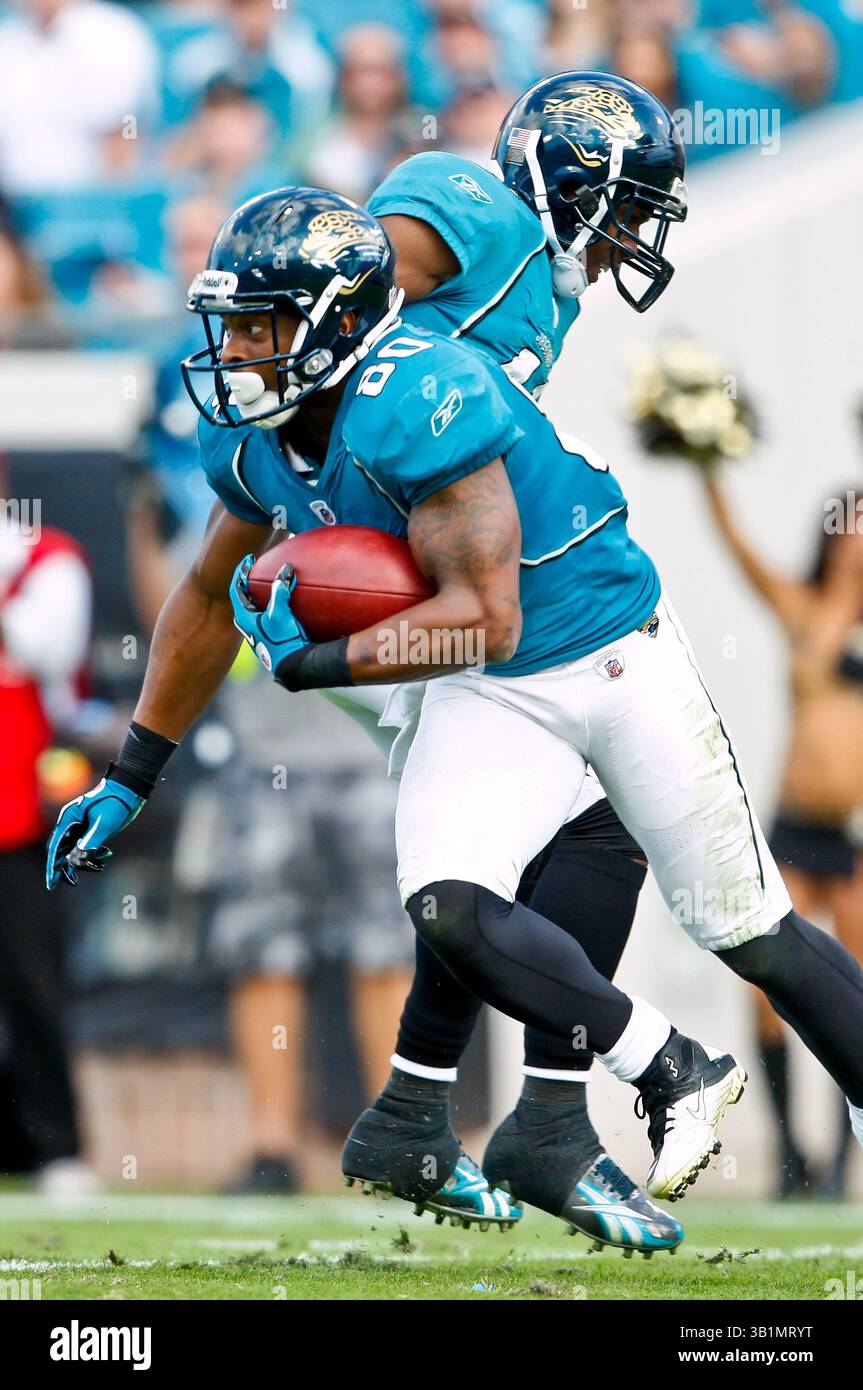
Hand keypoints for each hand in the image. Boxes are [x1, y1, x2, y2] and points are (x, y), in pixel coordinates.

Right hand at [45, 774, 145, 889]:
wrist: (130, 789)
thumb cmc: (116, 802)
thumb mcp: (103, 825)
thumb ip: (89, 843)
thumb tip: (75, 862)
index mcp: (69, 818)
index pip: (56, 847)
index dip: (52, 867)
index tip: (52, 884)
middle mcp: (72, 823)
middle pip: (63, 851)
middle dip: (68, 868)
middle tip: (74, 883)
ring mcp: (81, 826)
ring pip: (76, 851)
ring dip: (86, 861)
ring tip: (101, 866)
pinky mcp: (91, 829)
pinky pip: (88, 847)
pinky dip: (95, 854)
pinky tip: (107, 855)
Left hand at [230, 554, 308, 676]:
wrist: (294, 666)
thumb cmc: (283, 640)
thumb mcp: (280, 613)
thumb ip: (280, 590)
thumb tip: (286, 569)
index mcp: (245, 618)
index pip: (236, 589)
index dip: (241, 572)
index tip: (248, 559)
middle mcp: (248, 626)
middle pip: (242, 599)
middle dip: (247, 584)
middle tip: (255, 571)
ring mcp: (259, 634)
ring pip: (253, 609)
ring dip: (258, 596)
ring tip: (267, 585)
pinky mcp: (270, 639)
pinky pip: (265, 616)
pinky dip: (269, 605)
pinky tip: (280, 605)